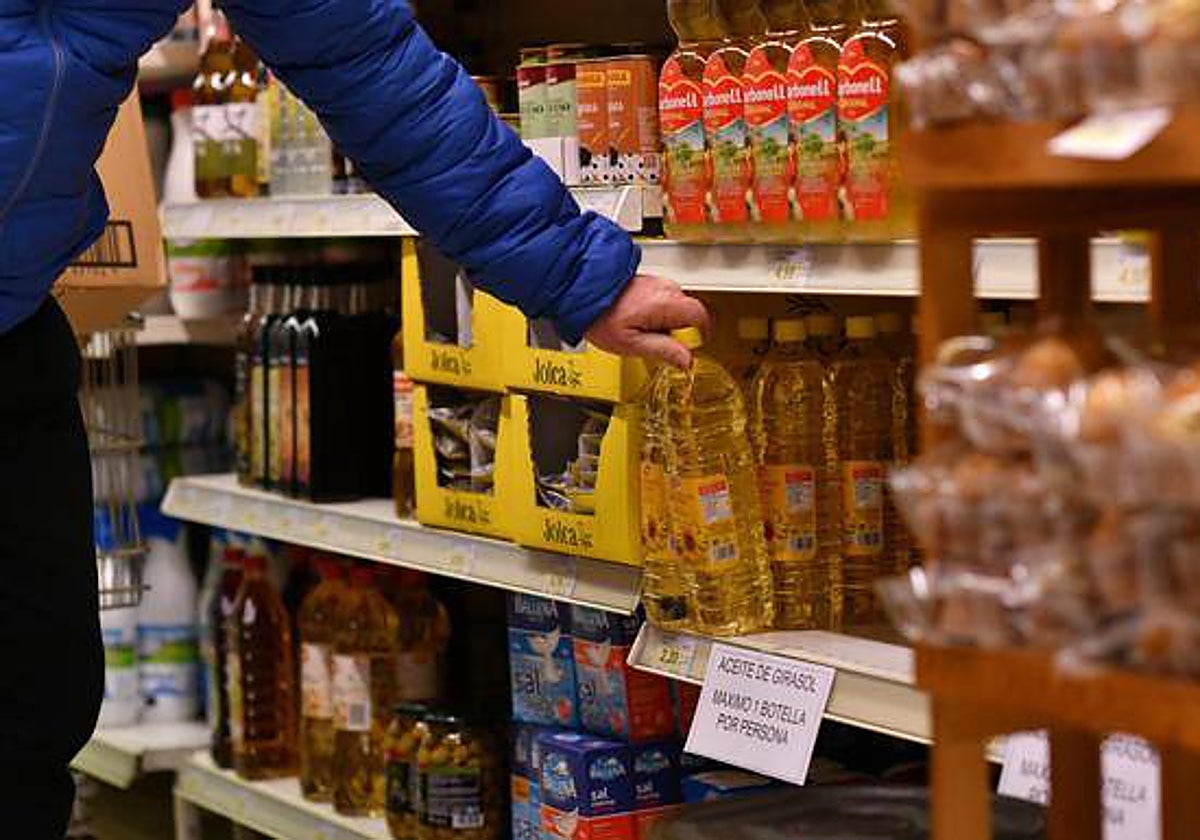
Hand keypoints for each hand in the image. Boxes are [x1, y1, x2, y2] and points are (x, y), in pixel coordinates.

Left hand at [586, 275, 711, 369]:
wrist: (581, 294)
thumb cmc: (602, 318)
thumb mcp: (633, 344)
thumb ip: (664, 351)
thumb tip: (687, 361)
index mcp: (667, 304)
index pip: (701, 318)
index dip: (700, 336)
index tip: (689, 348)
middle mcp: (666, 289)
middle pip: (690, 313)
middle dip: (680, 330)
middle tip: (658, 343)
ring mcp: (658, 283)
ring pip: (677, 307)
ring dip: (668, 321)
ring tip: (643, 331)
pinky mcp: (649, 283)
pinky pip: (664, 300)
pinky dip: (658, 312)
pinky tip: (639, 320)